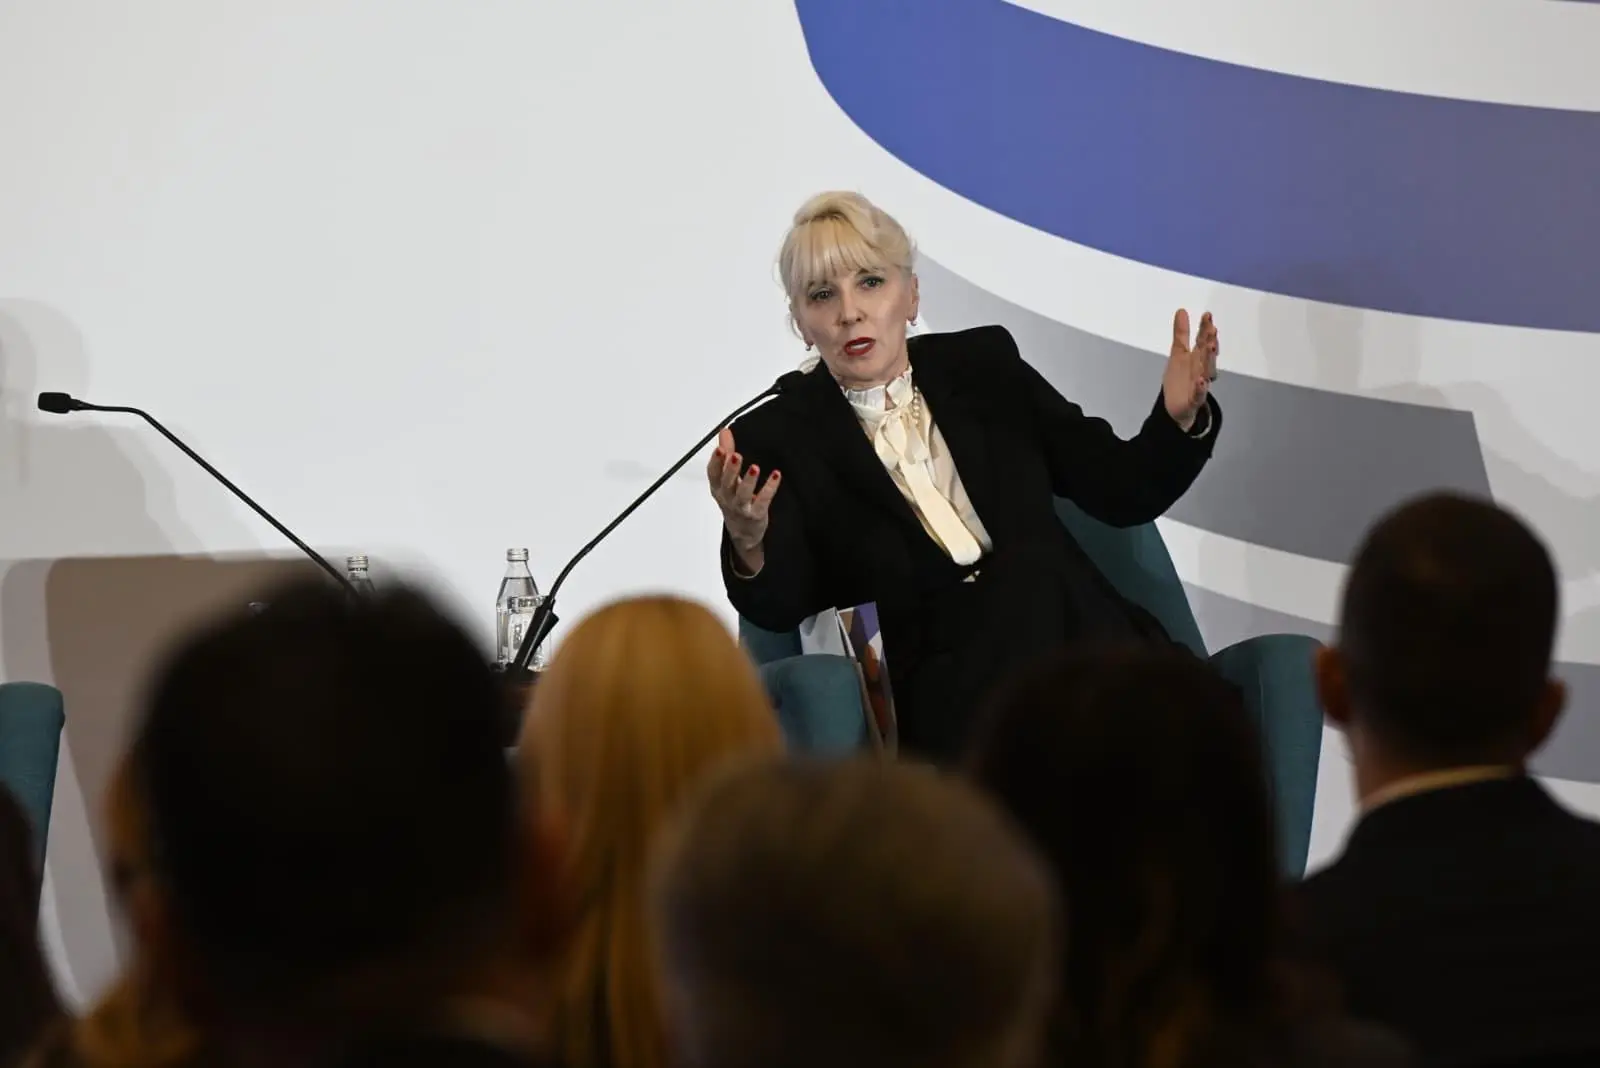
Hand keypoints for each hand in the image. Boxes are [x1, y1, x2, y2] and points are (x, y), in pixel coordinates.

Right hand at [706, 427, 779, 551]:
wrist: (743, 532)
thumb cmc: (733, 500)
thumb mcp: (726, 478)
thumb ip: (727, 454)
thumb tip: (724, 432)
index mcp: (718, 488)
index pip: (713, 474)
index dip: (716, 462)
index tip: (720, 449)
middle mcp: (727, 498)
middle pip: (726, 483)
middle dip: (730, 469)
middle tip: (735, 455)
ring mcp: (741, 507)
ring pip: (743, 494)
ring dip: (748, 481)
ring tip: (754, 468)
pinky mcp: (756, 514)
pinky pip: (763, 501)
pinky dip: (769, 488)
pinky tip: (776, 476)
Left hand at [1162, 309, 1218, 430]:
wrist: (1177, 408)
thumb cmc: (1181, 379)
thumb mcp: (1178, 354)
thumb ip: (1181, 333)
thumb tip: (1182, 311)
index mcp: (1197, 357)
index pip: (1203, 341)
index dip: (1205, 329)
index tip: (1207, 316)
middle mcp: (1202, 369)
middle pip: (1207, 354)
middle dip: (1209, 341)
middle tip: (1211, 329)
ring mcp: (1200, 384)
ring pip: (1207, 371)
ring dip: (1209, 360)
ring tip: (1209, 347)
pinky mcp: (1195, 400)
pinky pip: (1200, 394)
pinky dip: (1202, 388)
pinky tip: (1202, 381)